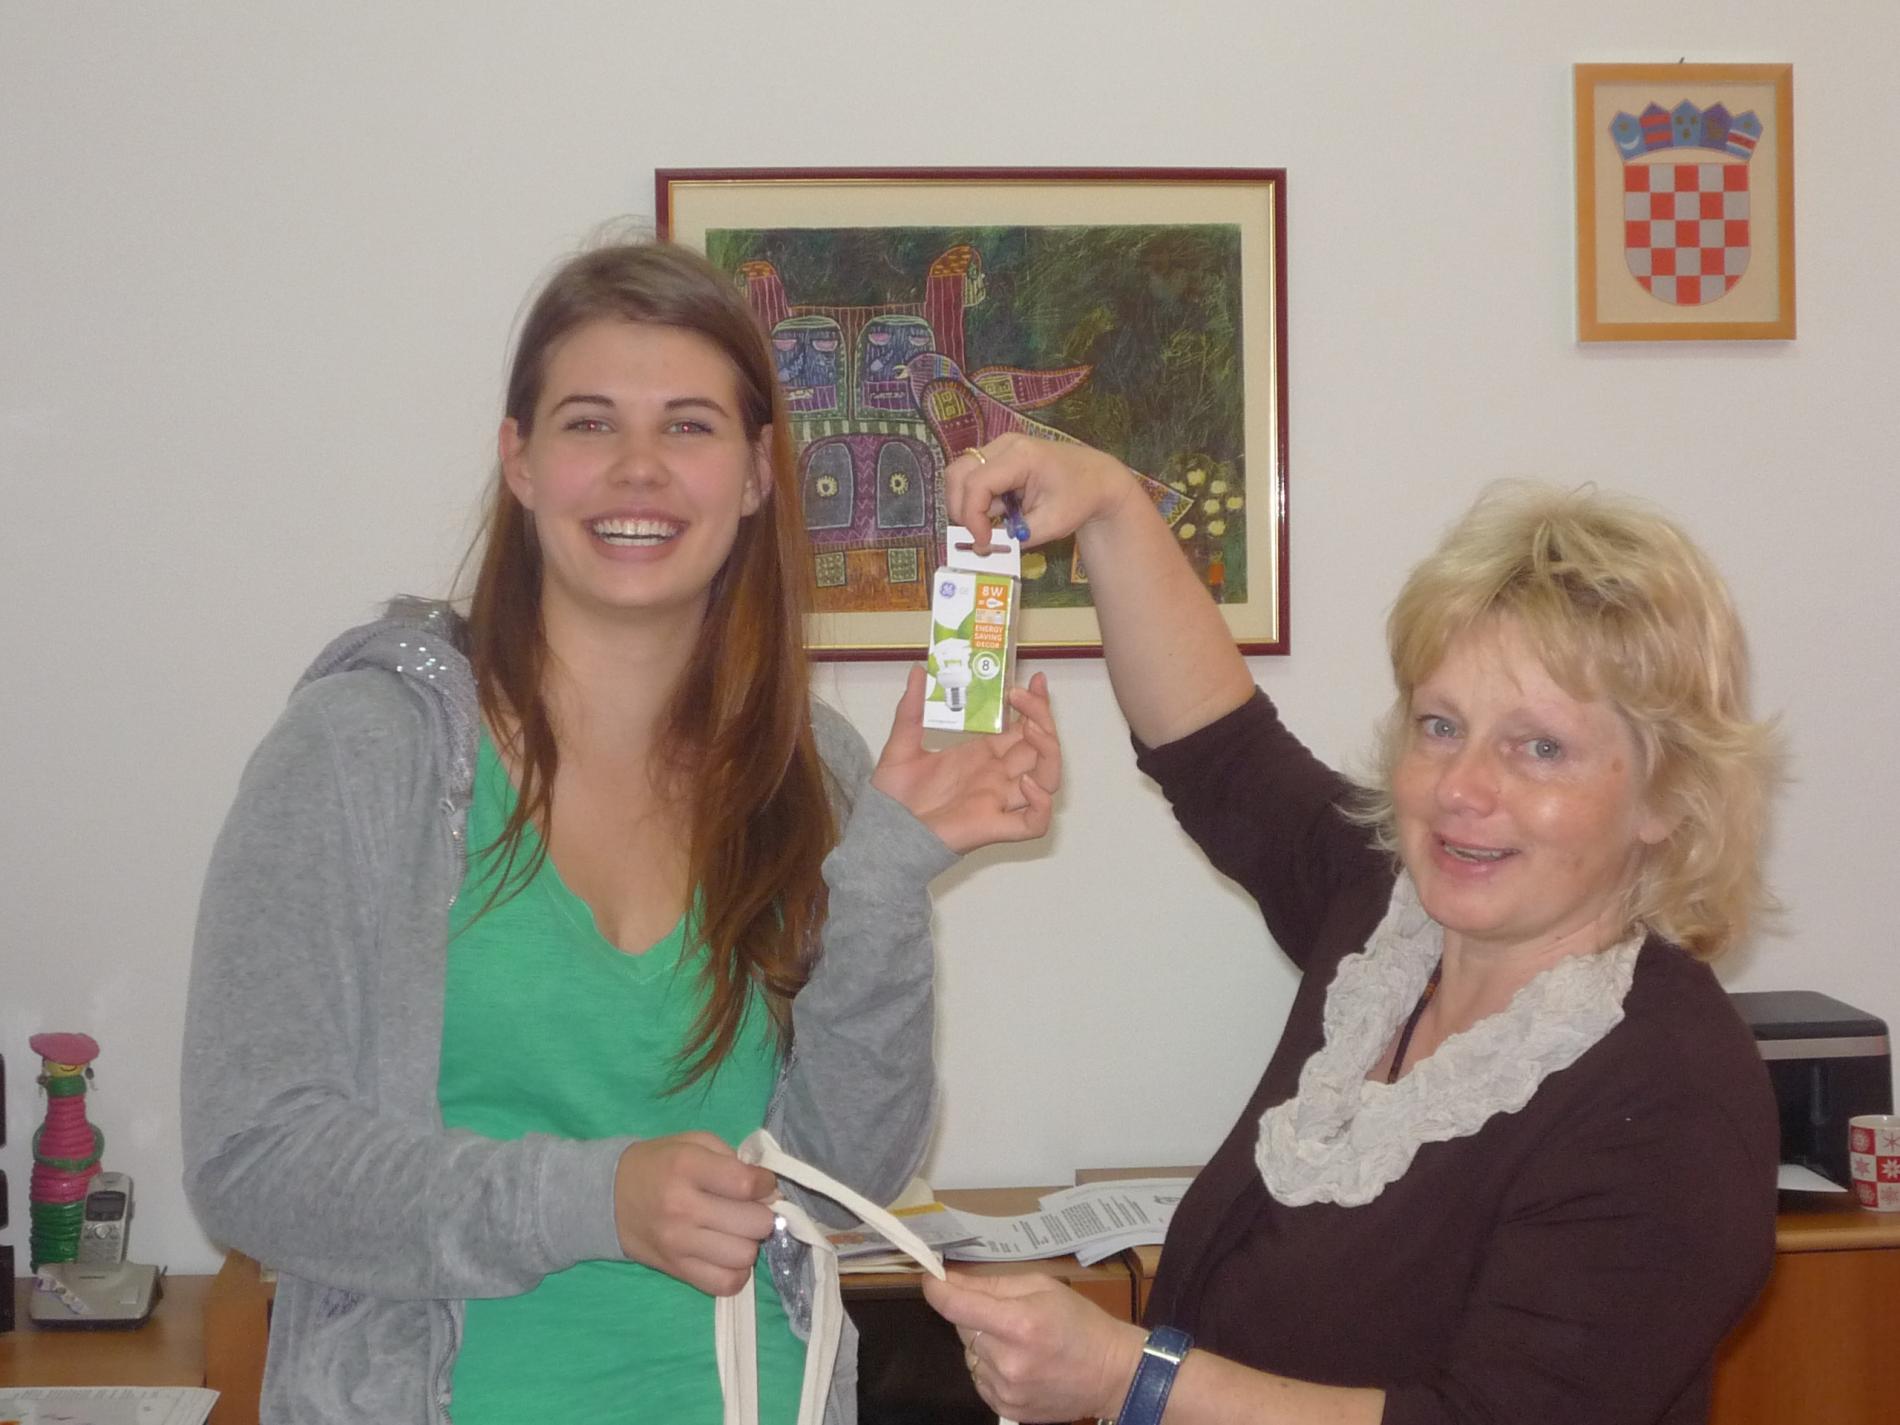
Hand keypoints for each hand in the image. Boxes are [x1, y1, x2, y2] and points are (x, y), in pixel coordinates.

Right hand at [613, 1131, 778, 1296]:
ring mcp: (678, 1243)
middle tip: (749, 1209)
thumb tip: (769, 1192)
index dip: (765, 1184)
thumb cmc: (659, 1164)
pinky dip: (735, 1271)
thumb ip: (734, 1160)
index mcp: (687, 1167)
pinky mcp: (676, 1270)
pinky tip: (727, 1254)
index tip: (761, 1184)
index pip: (746, 1184)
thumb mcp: (693, 1143)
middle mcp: (683, 1207)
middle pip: (753, 1223)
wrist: (609, 1198)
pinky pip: (725, 1284)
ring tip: (736, 1231)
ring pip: (744, 1256)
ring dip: (749, 1243)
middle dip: (761, 1214)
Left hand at [871, 667, 1060, 853]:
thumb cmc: (894, 798)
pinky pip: (1034, 823)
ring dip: (1049, 751)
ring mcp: (997, 801)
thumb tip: (919, 670)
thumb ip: (911, 709)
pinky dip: (1040, 803)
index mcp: (981, 755)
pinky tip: (1024, 783)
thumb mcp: (901, 745)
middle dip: (1042, 718)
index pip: (1021, 727)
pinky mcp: (993, 827)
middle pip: (1040, 747)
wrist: (882, 833)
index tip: (1037, 680)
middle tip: (1025, 694)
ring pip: (1047, 778)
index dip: (1035, 705)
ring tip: (1030, 730)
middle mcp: (996, 776)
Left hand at [923, 1270, 1146, 1422]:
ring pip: (971, 1356)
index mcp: (1019, 1324)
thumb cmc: (1080, 1322)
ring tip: (1019, 1343)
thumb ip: (993, 1284)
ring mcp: (1007, 1390)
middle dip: (976, 1317)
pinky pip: (980, 1380)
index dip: (937, 1291)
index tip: (931, 1280)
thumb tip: (949, 1280)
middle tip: (1008, 1315)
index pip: (957, 1308)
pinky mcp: (1007, 1409)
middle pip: (964, 1330)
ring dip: (984, 1345)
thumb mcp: (1043, 1287)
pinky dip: (991, 1368)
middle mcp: (1008, 1361)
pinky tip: (1019, 1364)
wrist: (1111, 1373)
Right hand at [945, 432, 1139, 554]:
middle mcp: (1005, 444)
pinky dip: (977, 499)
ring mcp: (999, 447)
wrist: (1097, 479)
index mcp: (1021, 456)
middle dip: (961, 509)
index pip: (977, 484)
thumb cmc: (1079, 498)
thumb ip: (1016, 537)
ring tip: (990, 524)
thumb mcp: (1052, 524)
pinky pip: (972, 476)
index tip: (983, 542)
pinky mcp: (997, 456)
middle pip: (958, 473)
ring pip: (960, 474)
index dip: (972, 516)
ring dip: (967, 504)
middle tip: (977, 534)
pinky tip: (999, 512)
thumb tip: (984, 547)